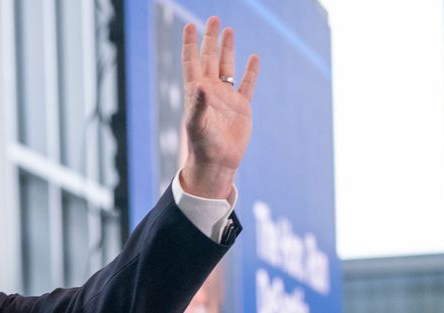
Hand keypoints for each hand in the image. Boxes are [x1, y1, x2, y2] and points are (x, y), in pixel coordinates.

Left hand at [179, 16, 259, 198]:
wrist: (217, 163)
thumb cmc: (202, 146)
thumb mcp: (197, 125)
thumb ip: (198, 104)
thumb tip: (199, 84)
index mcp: (196, 92)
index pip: (191, 62)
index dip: (190, 44)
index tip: (189, 25)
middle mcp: (211, 91)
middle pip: (209, 58)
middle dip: (210, 39)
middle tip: (212, 18)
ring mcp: (226, 98)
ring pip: (227, 67)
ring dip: (228, 49)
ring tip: (229, 30)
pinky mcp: (241, 107)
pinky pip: (247, 84)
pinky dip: (250, 71)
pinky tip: (253, 58)